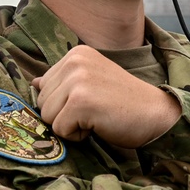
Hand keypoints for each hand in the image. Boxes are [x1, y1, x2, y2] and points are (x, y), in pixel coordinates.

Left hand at [32, 46, 180, 147]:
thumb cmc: (124, 103)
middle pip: (42, 102)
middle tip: (95, 110)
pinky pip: (60, 130)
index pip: (43, 87)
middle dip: (64, 115)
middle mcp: (75, 61)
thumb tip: (34, 83)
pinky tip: (99, 124)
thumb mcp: (91, 83)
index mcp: (76, 53)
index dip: (64, 103)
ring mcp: (78, 80)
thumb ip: (62, 81)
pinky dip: (78, 135)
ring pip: (47, 117)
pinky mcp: (81, 101)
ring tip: (96, 116)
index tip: (92, 101)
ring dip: (70, 125)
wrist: (156, 114)